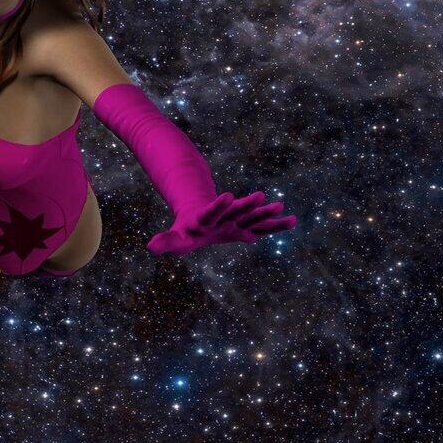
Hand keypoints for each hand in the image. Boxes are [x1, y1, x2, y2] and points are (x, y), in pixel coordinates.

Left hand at [146, 191, 296, 254]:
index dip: (217, 205)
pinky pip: (263, 227)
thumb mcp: (177, 238)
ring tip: (280, 205)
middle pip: (235, 210)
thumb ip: (167, 241)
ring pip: (252, 216)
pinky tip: (293, 220)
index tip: (227, 195)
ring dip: (264, 212)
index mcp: (205, 218)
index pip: (210, 212)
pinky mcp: (247, 227)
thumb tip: (150, 247)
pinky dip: (276, 226)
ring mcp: (237, 220)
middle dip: (246, 205)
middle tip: (260, 195)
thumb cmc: (187, 230)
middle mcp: (223, 216)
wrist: (201, 216)